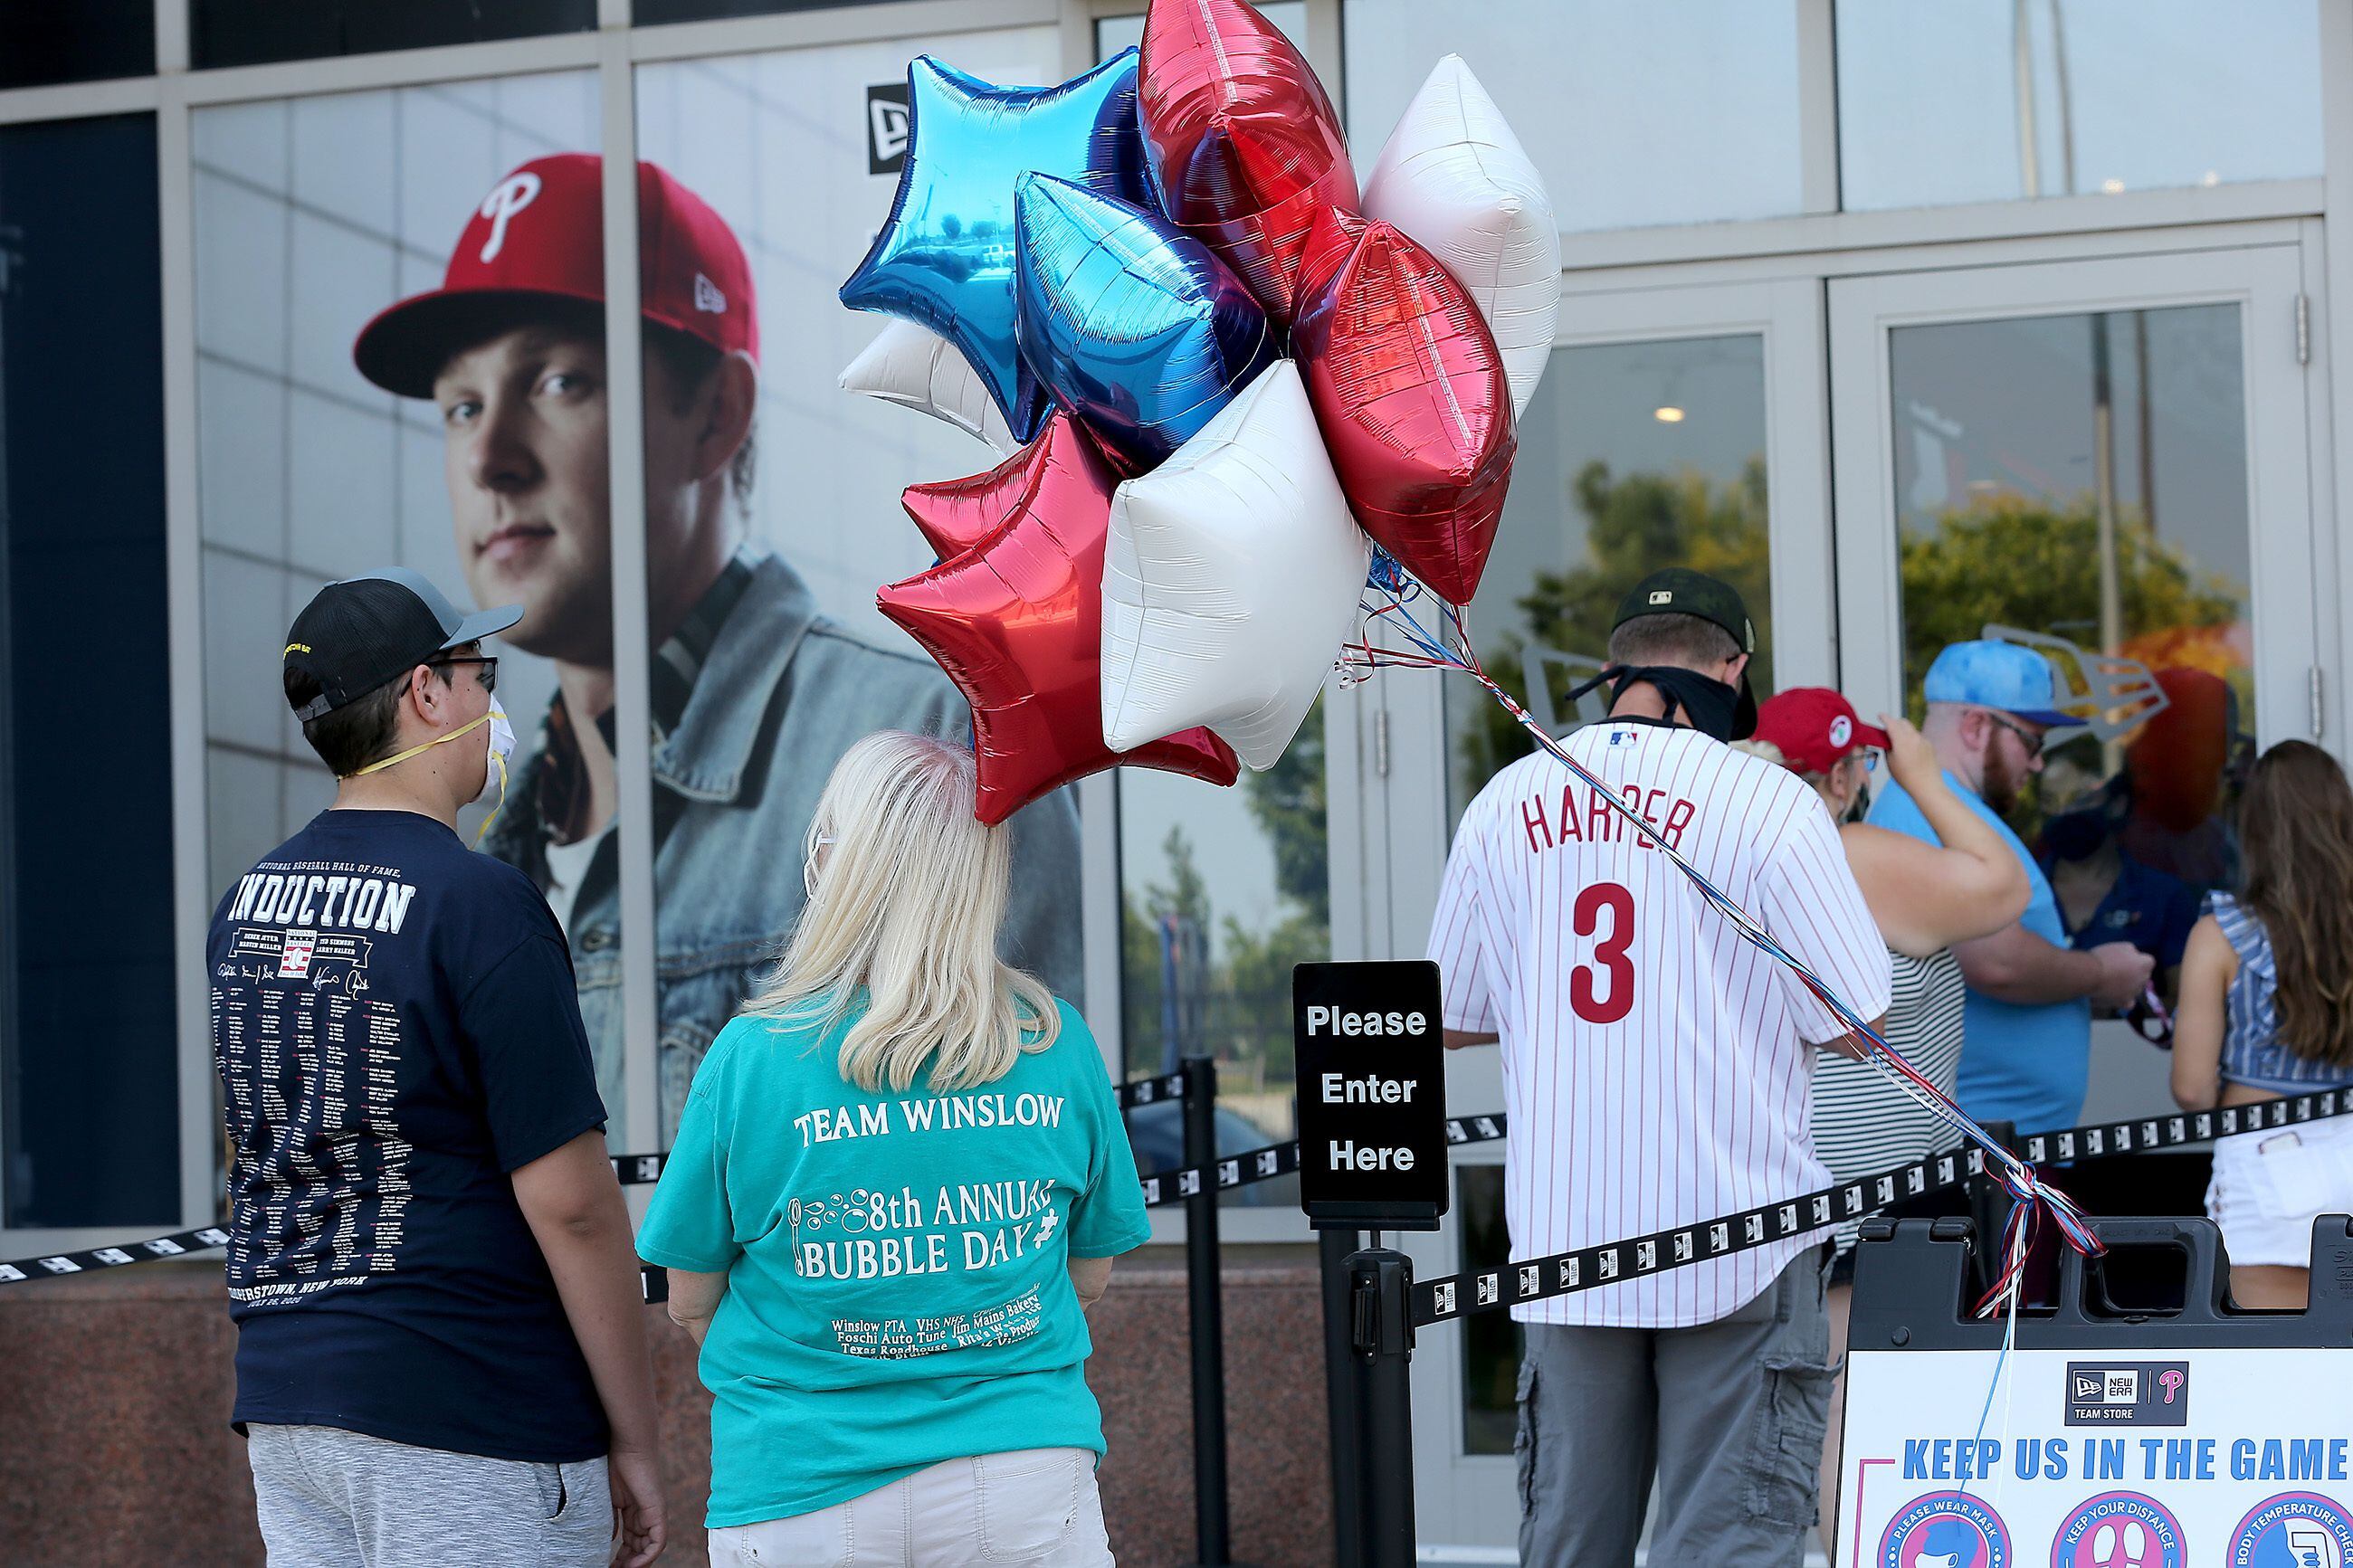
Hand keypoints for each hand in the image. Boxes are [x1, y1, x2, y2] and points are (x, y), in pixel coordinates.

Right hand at [607, 1444, 666, 1567]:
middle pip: (639, 1547)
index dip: (621, 1556)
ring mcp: (653, 1513)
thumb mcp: (608, 1499)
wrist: (627, 1445)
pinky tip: (633, 1565)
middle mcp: (646, 1514)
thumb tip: (609, 1539)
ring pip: (649, 1548)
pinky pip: (658, 1541)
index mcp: (634, 1511)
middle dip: (627, 1563)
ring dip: (635, 1563)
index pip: (630, 1541)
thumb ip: (610, 1519)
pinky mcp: (658, 1511)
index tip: (607, 1565)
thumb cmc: (615, 1464)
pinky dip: (647, 1556)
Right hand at [1877, 713, 1938, 795]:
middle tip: (1888, 730)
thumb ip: (1888, 748)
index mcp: (1902, 740)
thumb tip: (1887, 741)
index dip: (1884, 718)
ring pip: (1911, 729)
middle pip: (1903, 722)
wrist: (1927, 785)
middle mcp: (1914, 737)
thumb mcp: (1890, 762)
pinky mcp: (1930, 745)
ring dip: (1904, 731)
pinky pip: (1918, 737)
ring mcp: (1924, 740)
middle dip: (1895, 723)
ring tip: (1899, 743)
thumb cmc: (1907, 777)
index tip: (1880, 716)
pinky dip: (1912, 739)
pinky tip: (1910, 751)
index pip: (1891, 723)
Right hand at [2088, 941, 2155, 1010]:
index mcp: (2145, 964)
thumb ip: (2131, 952)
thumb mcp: (2121, 946)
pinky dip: (2122, 1000)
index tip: (2125, 959)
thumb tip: (2133, 957)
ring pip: (2135, 989)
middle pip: (2142, 976)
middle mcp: (2144, 979)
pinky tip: (2113, 996)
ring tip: (2110, 983)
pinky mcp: (2125, 1003)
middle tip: (2117, 970)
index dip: (2137, 960)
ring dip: (2127, 986)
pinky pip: (2128, 1003)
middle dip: (2134, 974)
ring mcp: (2135, 993)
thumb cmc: (2105, 957)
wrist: (2091, 975)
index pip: (2148, 961)